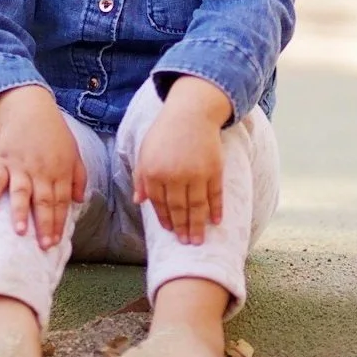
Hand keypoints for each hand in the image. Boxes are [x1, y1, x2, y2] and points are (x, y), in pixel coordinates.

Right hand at [0, 86, 85, 249]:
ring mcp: (21, 166)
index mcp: (60, 171)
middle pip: (44, 201)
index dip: (58, 222)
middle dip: (45, 225)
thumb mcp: (74, 152)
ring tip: (20, 232)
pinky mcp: (2, 160)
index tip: (55, 242)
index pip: (61, 201)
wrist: (30, 109)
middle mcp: (41, 171)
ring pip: (21, 192)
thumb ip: (78, 177)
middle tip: (44, 245)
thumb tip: (79, 201)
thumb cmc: (54, 133)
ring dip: (20, 212)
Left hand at [134, 77, 231, 244]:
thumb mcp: (145, 152)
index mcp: (154, 173)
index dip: (165, 219)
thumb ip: (141, 178)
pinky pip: (215, 194)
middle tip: (187, 243)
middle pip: (179, 209)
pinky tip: (216, 220)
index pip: (160, 203)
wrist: (192, 112)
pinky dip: (216, 209)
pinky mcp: (214, 169)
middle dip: (182, 228)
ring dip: (198, 225)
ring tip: (199, 240)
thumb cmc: (165, 132)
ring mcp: (196, 174)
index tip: (171, 231)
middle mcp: (174, 176)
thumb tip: (139, 202)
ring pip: (197, 206)